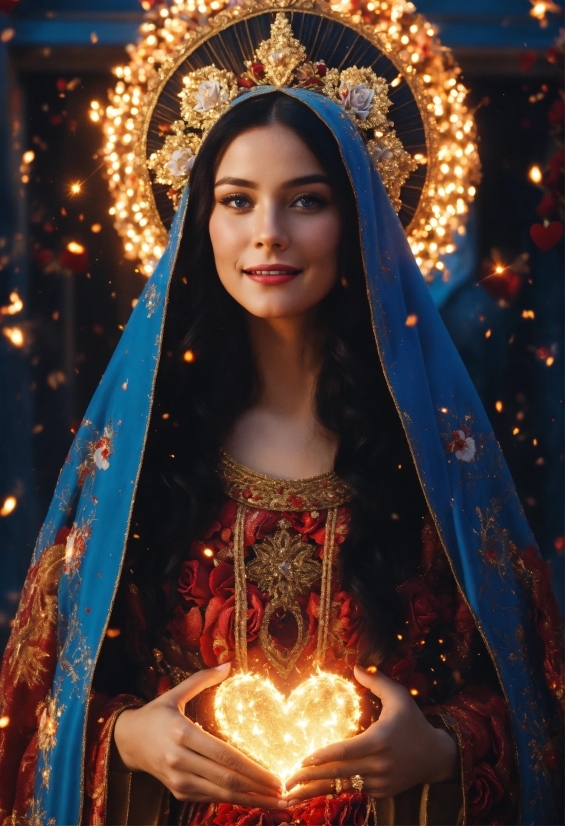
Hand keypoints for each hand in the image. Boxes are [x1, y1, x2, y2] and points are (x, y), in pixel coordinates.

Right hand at [114, 662, 287, 807]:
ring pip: (220, 794)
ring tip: (275, 801)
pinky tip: (252, 799)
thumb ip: (202, 678)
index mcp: (182, 734)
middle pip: (227, 779)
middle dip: (258, 788)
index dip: (253, 769)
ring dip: (250, 800)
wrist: (126, 742)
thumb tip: (228, 663)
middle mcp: (180, 760)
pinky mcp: (178, 792)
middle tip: (284, 792)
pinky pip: (209, 797)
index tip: (276, 774)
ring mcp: (178, 780)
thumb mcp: (175, 693)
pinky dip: (232, 800)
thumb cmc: (155, 714)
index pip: (225, 755)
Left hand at [285, 665, 458, 800]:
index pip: (347, 751)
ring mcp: (380, 782)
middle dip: (310, 778)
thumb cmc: (413, 722)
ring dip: (316, 790)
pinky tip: (313, 792)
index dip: (324, 756)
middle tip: (286, 781)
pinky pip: (354, 791)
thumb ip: (377, 681)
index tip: (303, 760)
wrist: (435, 757)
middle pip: (339, 773)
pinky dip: (334, 791)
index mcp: (380, 740)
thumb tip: (356, 665)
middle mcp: (379, 764)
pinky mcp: (381, 793)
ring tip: (291, 795)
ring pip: (343, 787)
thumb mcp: (399, 697)